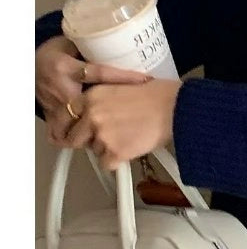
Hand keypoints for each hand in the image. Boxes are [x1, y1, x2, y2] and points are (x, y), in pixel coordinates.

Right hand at [36, 36, 152, 146]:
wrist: (28, 66)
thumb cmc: (53, 53)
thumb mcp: (69, 44)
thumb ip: (91, 49)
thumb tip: (121, 49)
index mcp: (66, 67)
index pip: (99, 72)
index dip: (123, 77)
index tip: (144, 80)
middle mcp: (60, 88)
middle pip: (87, 107)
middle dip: (108, 115)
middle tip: (131, 118)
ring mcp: (53, 105)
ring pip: (73, 125)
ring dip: (91, 131)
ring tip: (112, 135)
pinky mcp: (50, 116)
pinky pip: (59, 133)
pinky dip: (72, 139)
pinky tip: (87, 142)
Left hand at [65, 79, 183, 170]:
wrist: (177, 108)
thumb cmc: (159, 95)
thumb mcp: (123, 85)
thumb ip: (104, 98)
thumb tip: (94, 110)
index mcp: (92, 95)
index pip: (67, 115)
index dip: (73, 125)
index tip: (76, 131)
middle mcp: (91, 115)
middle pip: (75, 138)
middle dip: (88, 140)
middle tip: (107, 137)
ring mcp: (101, 135)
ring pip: (94, 151)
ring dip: (107, 149)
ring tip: (129, 137)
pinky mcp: (114, 152)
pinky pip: (108, 164)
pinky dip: (118, 160)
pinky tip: (133, 147)